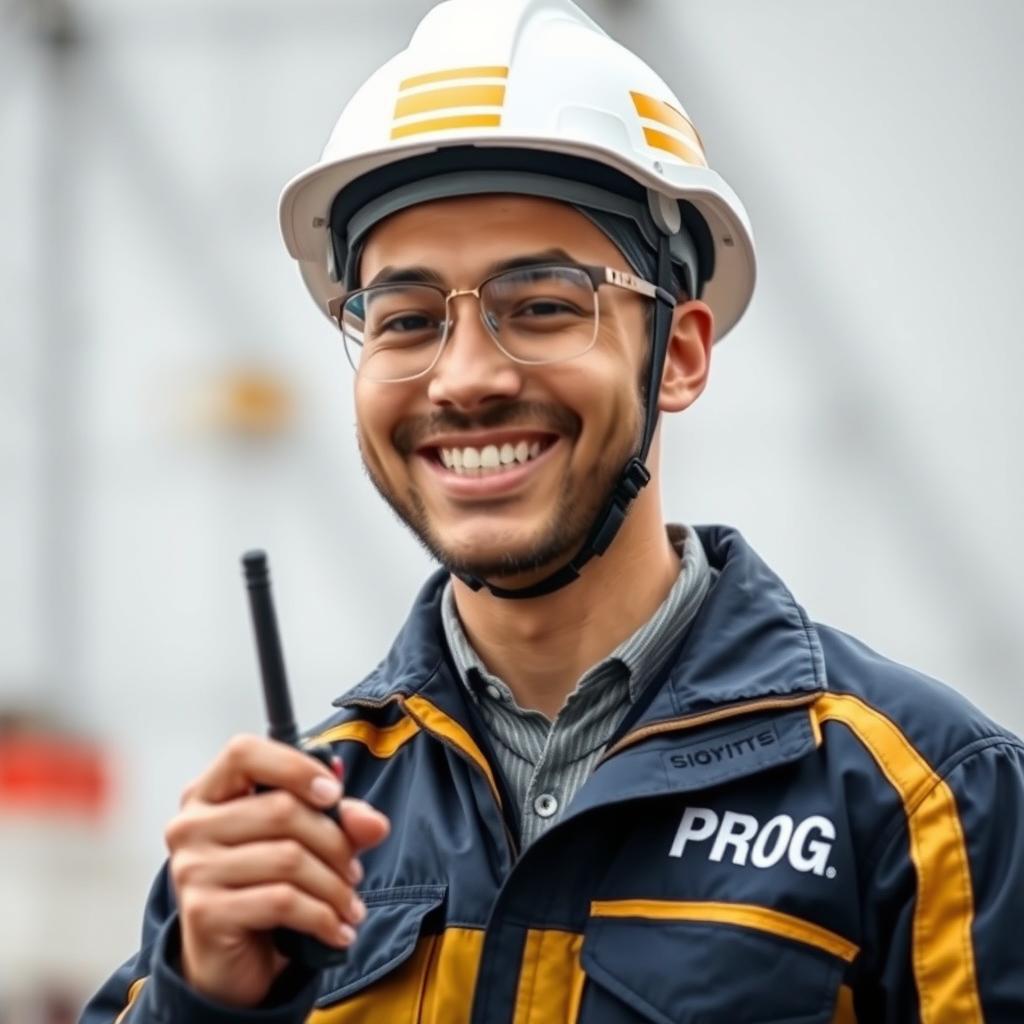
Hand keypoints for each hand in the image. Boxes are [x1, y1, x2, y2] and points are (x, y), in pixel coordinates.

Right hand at [164, 734, 389, 1007]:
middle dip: (335, 842)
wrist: (229, 962)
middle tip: (354, 871)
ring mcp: (191, 868)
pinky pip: (281, 901)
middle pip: (282, 809)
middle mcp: (191, 824)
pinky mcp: (203, 912)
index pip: (244, 752)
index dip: (296, 767)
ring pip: (288, 858)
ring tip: (350, 904)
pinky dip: (322, 917)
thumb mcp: (306, 842)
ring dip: (334, 886)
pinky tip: (338, 930)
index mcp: (209, 792)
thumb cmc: (263, 885)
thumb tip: (373, 822)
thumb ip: (340, 822)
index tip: (333, 794)